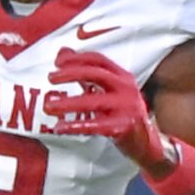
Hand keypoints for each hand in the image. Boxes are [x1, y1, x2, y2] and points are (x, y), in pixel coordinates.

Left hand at [46, 48, 168, 168]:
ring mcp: (126, 107)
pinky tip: (60, 127)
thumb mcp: (107, 90)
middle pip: (96, 74)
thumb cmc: (122, 113)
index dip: (76, 58)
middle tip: (51, 78)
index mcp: (122, 76)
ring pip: (92, 101)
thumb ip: (85, 72)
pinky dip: (75, 126)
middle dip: (71, 73)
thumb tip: (62, 52)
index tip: (57, 62)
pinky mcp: (122, 127)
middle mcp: (126, 88)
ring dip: (68, 103)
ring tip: (49, 106)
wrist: (146, 143)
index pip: (98, 60)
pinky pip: (94, 125)